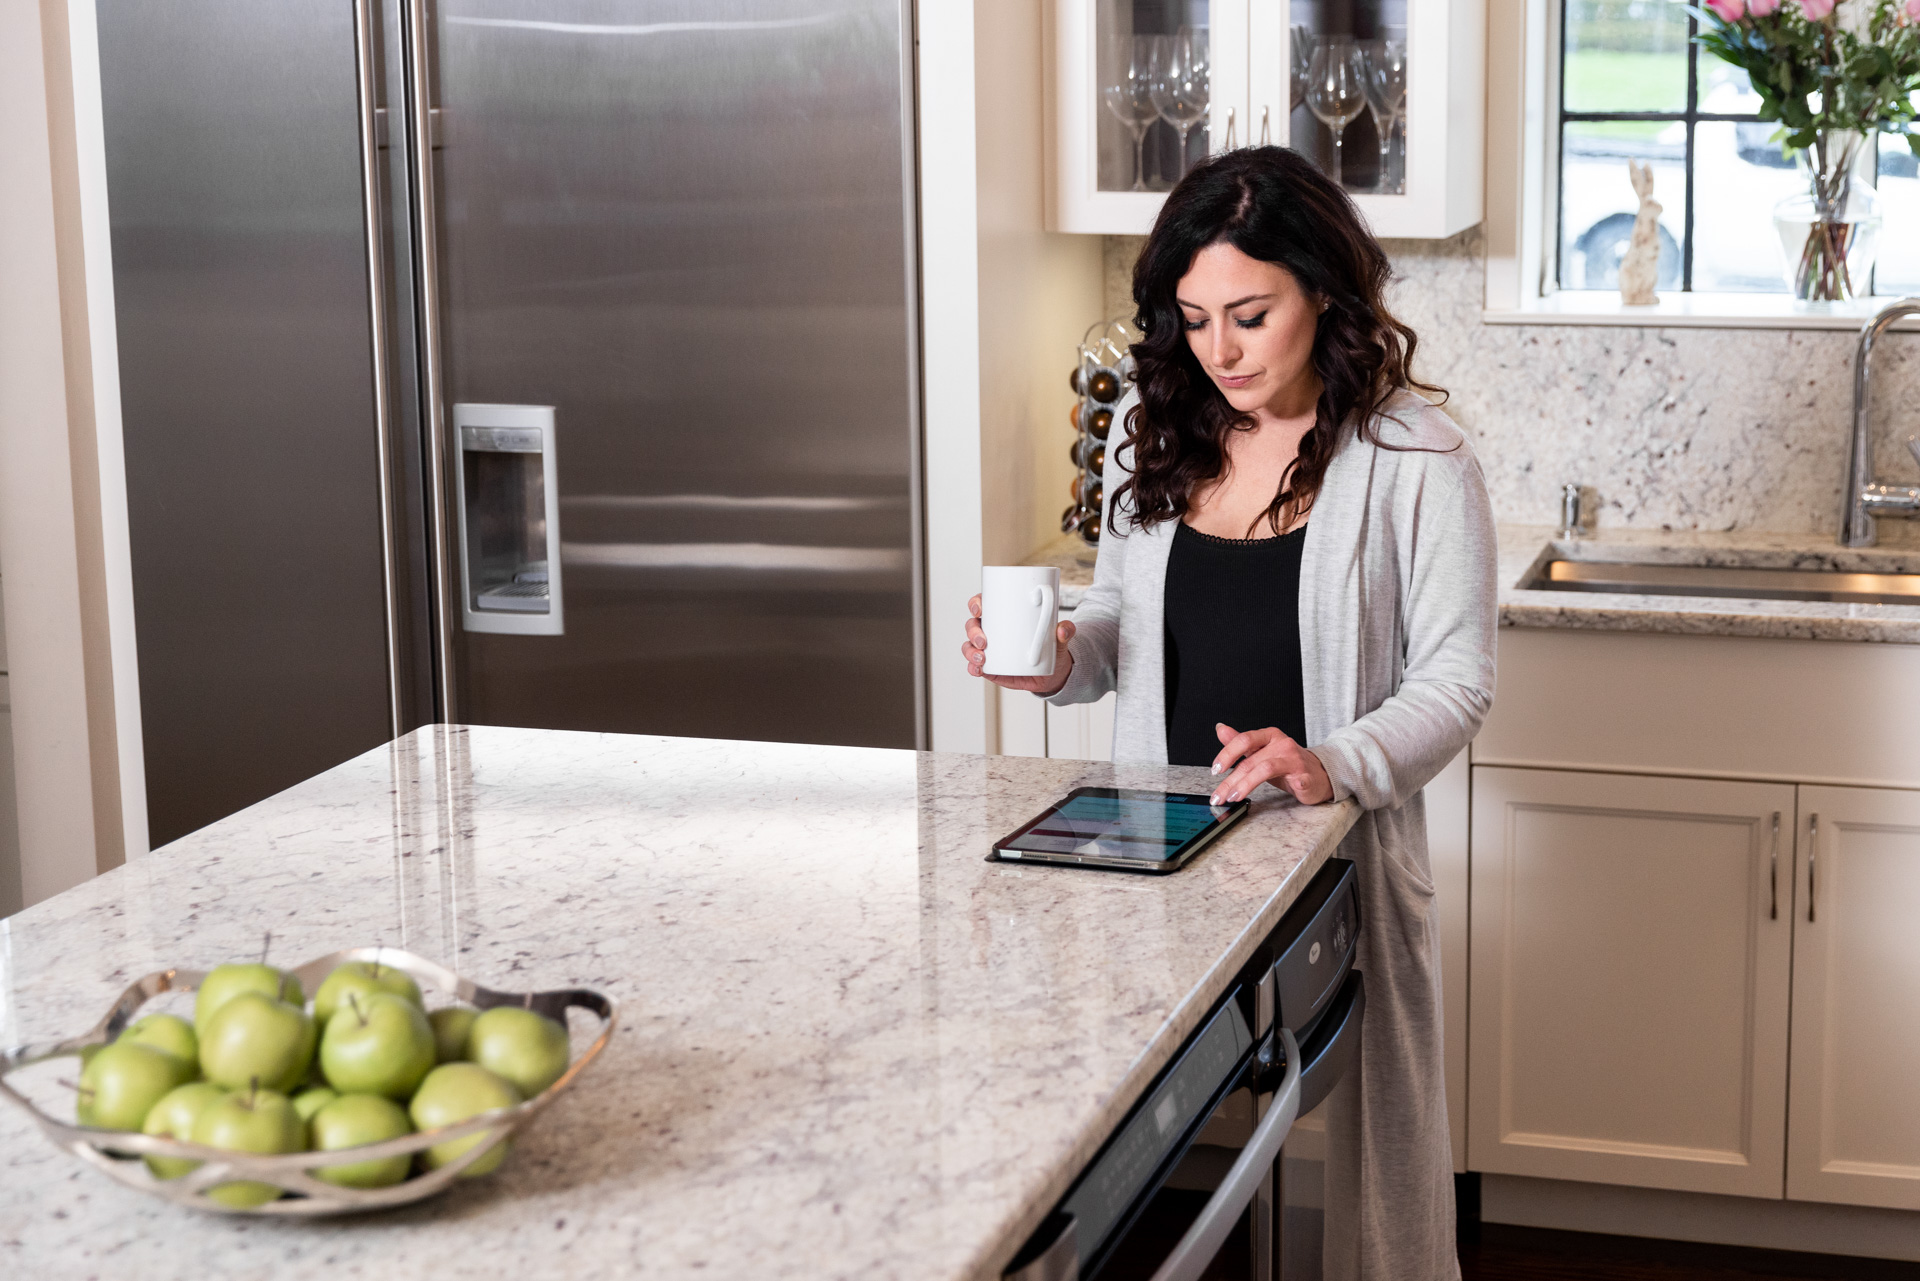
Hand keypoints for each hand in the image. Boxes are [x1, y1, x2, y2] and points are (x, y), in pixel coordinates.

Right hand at [962, 594, 1074, 696]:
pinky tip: (977, 669)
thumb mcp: (1060, 639)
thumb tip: (1063, 630)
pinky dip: (973, 667)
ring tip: (982, 658)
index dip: (976, 603)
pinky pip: (975, 666)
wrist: (1053, 674)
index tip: (980, 608)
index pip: (984, 604)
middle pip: (973, 625)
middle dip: (973, 631)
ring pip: (970, 645)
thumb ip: (1065, 631)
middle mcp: (992, 631)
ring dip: (970, 650)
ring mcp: (989, 650)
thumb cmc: (1052, 649)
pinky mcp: (990, 667)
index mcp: (1004, 617)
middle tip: (983, 640)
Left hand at [1208, 723, 1332, 805]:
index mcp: (1269, 736)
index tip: (1215, 770)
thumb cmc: (1287, 763)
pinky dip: (1296, 784)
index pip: (1244, 740)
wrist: (1319, 773)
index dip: (1227, 754)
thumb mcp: (1262, 751)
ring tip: (1234, 797)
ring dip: (1247, 785)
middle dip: (1231, 780)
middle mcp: (1282, 745)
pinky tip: (1292, 788)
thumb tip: (1220, 729)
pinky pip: (1301, 779)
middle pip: (1251, 761)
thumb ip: (1240, 742)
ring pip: (1266, 769)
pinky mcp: (1307, 776)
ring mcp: (1295, 760)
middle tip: (1219, 795)